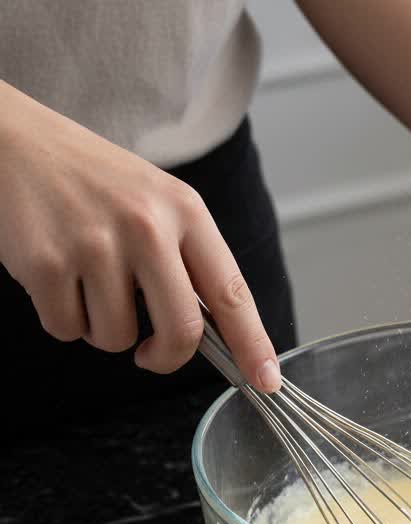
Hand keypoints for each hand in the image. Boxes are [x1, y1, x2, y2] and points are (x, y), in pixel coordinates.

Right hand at [0, 83, 279, 390]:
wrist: (12, 139)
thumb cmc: (92, 182)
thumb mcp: (157, 202)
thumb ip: (188, 260)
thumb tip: (218, 336)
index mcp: (185, 211)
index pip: (231, 292)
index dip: (253, 344)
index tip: (267, 380)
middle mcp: (146, 226)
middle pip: (181, 333)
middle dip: (166, 358)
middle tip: (149, 353)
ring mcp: (94, 244)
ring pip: (116, 338)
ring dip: (102, 329)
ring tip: (87, 282)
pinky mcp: (45, 262)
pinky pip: (67, 329)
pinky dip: (63, 318)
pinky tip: (57, 276)